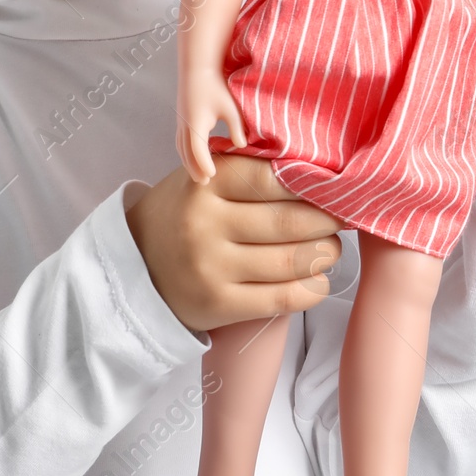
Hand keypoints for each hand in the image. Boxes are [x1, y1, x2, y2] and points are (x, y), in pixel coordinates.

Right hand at [124, 152, 342, 334]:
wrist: (136, 266)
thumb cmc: (183, 215)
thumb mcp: (202, 179)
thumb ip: (248, 170)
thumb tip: (319, 173)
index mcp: (205, 183)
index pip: (276, 178)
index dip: (314, 185)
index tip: (333, 188)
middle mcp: (205, 223)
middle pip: (290, 221)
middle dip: (328, 222)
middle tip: (339, 220)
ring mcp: (211, 267)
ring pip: (292, 261)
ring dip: (325, 255)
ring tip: (330, 249)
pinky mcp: (219, 304)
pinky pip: (284, 298)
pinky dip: (313, 288)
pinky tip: (317, 279)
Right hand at [175, 70, 248, 184]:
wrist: (198, 68)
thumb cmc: (216, 86)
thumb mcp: (230, 107)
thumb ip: (236, 127)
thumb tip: (241, 146)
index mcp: (196, 123)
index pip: (198, 150)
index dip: (204, 164)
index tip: (212, 176)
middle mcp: (184, 124)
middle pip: (186, 153)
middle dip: (194, 168)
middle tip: (204, 182)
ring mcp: (180, 122)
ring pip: (181, 148)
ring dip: (188, 162)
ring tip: (197, 174)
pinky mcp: (181, 118)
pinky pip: (180, 141)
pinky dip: (185, 153)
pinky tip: (192, 157)